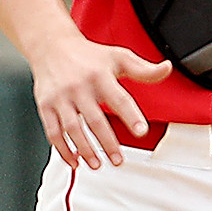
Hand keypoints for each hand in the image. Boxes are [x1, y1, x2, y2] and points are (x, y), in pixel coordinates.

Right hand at [27, 32, 170, 167]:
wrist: (51, 46)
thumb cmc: (89, 55)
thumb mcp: (119, 57)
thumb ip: (144, 69)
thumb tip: (167, 68)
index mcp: (100, 76)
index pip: (119, 98)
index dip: (131, 116)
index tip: (141, 132)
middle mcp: (78, 87)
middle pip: (94, 120)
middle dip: (107, 143)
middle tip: (118, 160)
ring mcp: (60, 97)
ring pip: (72, 128)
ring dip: (85, 150)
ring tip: (97, 164)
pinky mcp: (44, 105)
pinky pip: (53, 131)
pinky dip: (62, 149)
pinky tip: (74, 160)